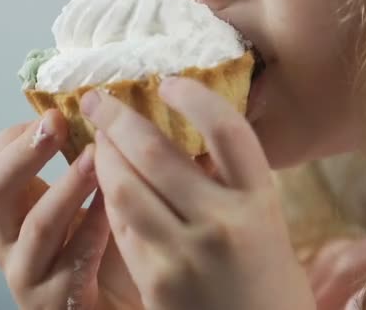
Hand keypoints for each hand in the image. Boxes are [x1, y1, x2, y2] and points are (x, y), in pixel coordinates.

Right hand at [0, 110, 143, 309]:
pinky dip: (96, 226)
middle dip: (26, 152)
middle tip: (56, 123)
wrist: (109, 309)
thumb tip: (102, 114)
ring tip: (94, 157)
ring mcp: (28, 273)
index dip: (15, 137)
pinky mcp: (55, 301)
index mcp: (11, 212)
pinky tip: (117, 204)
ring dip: (67, 186)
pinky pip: (76, 258)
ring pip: (38, 224)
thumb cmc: (99, 253)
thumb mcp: (82, 203)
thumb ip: (83, 166)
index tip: (54, 114)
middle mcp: (9, 241)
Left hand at [81, 78, 315, 309]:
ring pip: (125, 187)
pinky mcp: (157, 281)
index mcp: (261, 204)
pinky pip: (121, 227)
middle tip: (99, 99)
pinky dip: (109, 199)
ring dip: (103, 157)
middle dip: (119, 118)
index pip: (227, 131)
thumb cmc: (268, 282)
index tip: (169, 83)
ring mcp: (186, 254)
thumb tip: (187, 143)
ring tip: (96, 140)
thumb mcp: (265, 226)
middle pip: (158, 153)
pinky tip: (105, 184)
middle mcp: (224, 224)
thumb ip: (231, 186)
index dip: (194, 98)